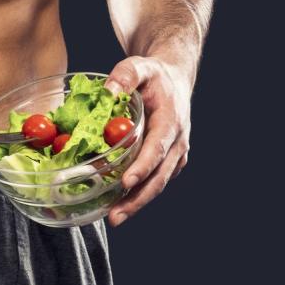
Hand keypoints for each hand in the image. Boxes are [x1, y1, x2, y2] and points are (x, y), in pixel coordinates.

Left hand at [104, 55, 193, 226]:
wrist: (173, 81)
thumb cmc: (154, 76)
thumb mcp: (140, 67)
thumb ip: (125, 75)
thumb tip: (108, 91)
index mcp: (171, 121)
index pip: (157, 148)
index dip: (143, 167)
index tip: (126, 182)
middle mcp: (177, 142)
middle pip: (159, 176)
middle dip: (138, 198)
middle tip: (116, 216)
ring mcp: (175, 153)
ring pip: (158, 183)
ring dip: (137, 202)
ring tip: (114, 217)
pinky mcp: (169, 161)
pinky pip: (156, 180)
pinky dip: (139, 193)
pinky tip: (119, 204)